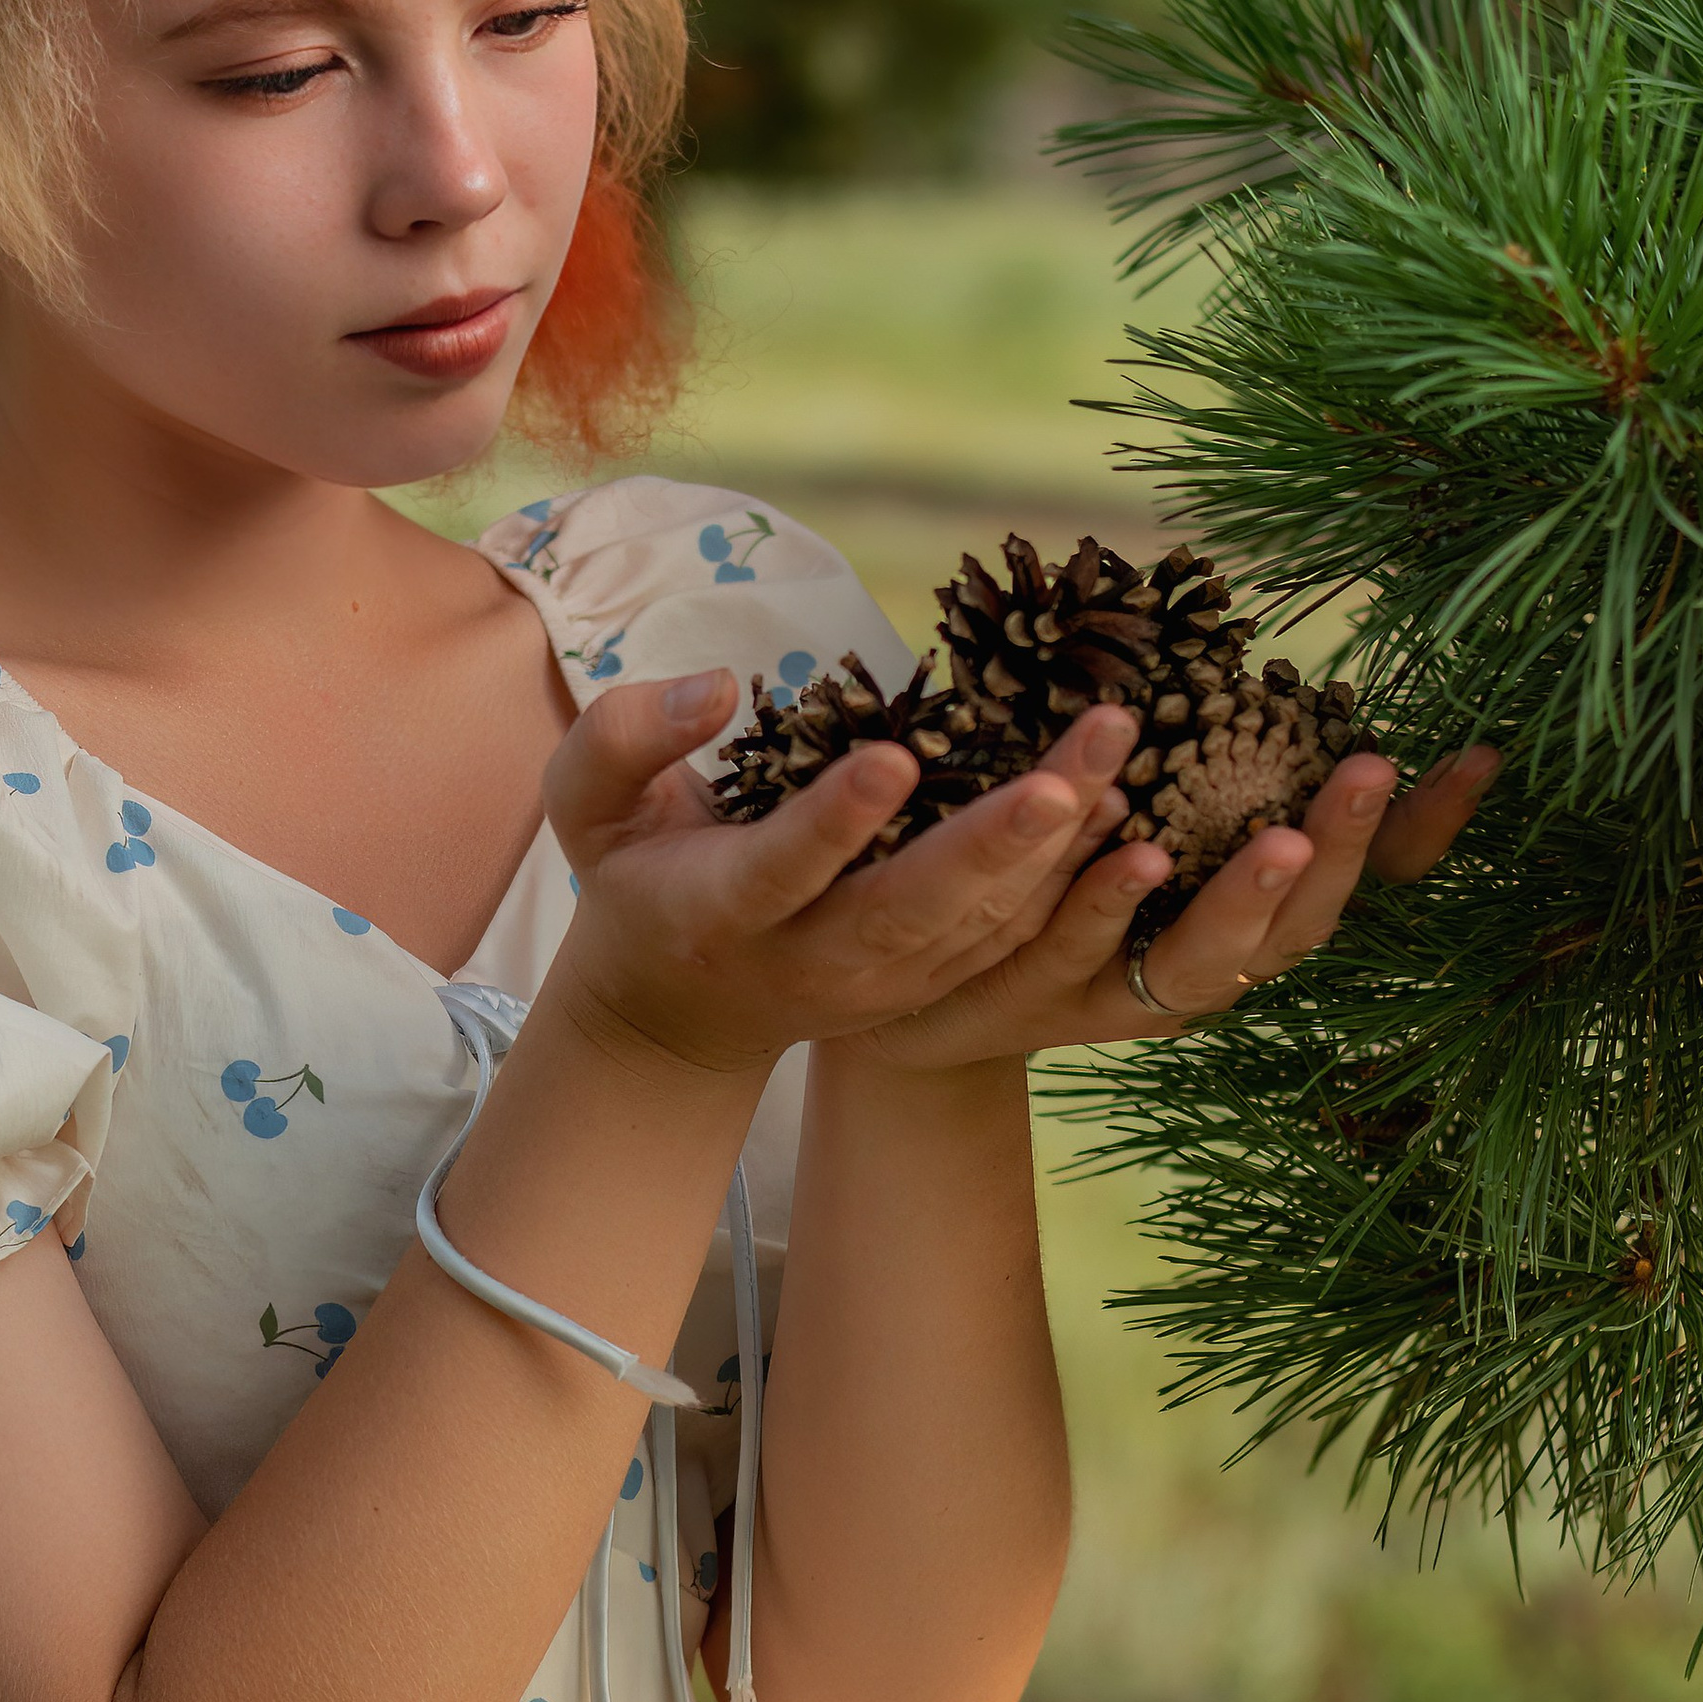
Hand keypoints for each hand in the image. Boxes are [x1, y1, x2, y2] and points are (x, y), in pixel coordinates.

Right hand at [541, 669, 1131, 1076]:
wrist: (677, 1013)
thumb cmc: (636, 875)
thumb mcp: (588, 807)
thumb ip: (625, 738)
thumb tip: (713, 688)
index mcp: (721, 911)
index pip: (782, 870)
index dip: (835, 822)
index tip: (892, 756)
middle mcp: (809, 961)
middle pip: (908, 913)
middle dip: (988, 848)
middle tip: (1060, 780)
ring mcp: (878, 985)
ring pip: (975, 929)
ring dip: (1052, 855)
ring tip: (1111, 763)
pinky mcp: (928, 986)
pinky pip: (1006, 940)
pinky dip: (1066, 884)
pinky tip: (1114, 808)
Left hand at [858, 735, 1501, 1072]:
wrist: (900, 995)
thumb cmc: (1045, 884)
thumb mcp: (1136, 804)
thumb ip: (1203, 750)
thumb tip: (1269, 658)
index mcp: (1235, 917)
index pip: (1355, 882)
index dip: (1420, 834)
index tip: (1477, 759)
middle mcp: (1194, 971)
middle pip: (1293, 930)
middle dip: (1337, 851)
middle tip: (1371, 773)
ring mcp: (1116, 996)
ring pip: (1197, 957)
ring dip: (1242, 896)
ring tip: (1279, 835)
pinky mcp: (1025, 1001)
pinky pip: (1075, 950)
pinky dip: (1109, 902)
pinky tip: (1133, 850)